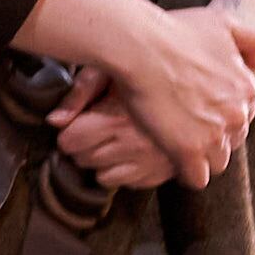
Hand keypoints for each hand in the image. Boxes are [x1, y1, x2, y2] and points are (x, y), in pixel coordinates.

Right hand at [13, 0, 254, 187]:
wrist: (140, 46)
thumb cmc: (175, 31)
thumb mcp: (224, 22)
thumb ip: (253, 41)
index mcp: (248, 89)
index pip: (242, 116)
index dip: (218, 113)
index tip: (196, 106)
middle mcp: (237, 115)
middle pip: (231, 140)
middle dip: (211, 135)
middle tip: (182, 123)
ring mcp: (215, 136)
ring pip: (216, 162)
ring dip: (200, 156)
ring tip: (176, 140)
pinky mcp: (189, 152)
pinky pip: (196, 177)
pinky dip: (185, 171)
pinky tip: (170, 156)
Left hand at [47, 67, 166, 190]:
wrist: (201, 86)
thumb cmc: (149, 71)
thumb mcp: (109, 70)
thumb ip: (79, 94)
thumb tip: (54, 121)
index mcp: (115, 119)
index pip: (69, 141)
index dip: (68, 132)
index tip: (76, 124)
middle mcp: (132, 145)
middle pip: (83, 160)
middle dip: (81, 146)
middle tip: (92, 129)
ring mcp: (150, 162)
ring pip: (103, 178)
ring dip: (101, 162)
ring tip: (111, 140)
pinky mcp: (165, 173)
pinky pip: (130, 184)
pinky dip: (126, 171)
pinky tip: (131, 151)